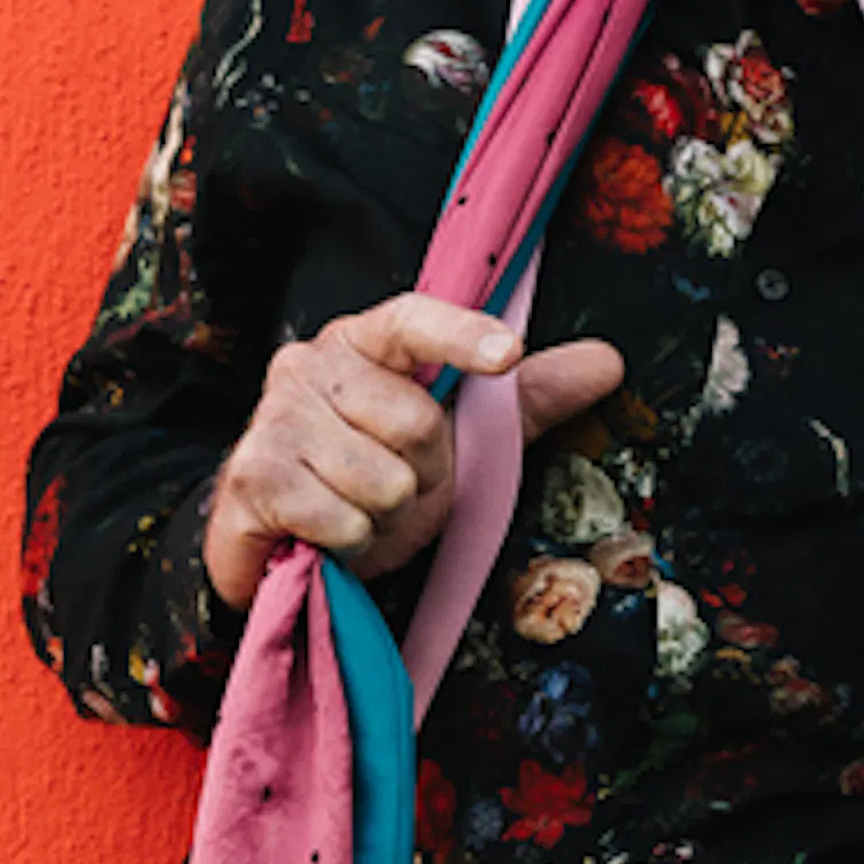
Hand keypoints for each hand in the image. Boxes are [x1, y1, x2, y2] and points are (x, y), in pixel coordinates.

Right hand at [202, 293, 622, 606]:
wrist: (281, 544)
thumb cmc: (372, 477)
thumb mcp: (457, 440)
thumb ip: (526, 401)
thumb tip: (609, 359)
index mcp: (363, 341)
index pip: (413, 319)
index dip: (460, 334)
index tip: (508, 355)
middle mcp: (310, 364)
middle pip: (417, 423)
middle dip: (425, 474)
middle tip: (397, 485)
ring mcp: (274, 418)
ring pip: (383, 480)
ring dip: (386, 515)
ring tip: (360, 509)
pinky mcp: (253, 476)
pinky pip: (345, 520)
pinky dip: (351, 541)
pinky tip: (328, 533)